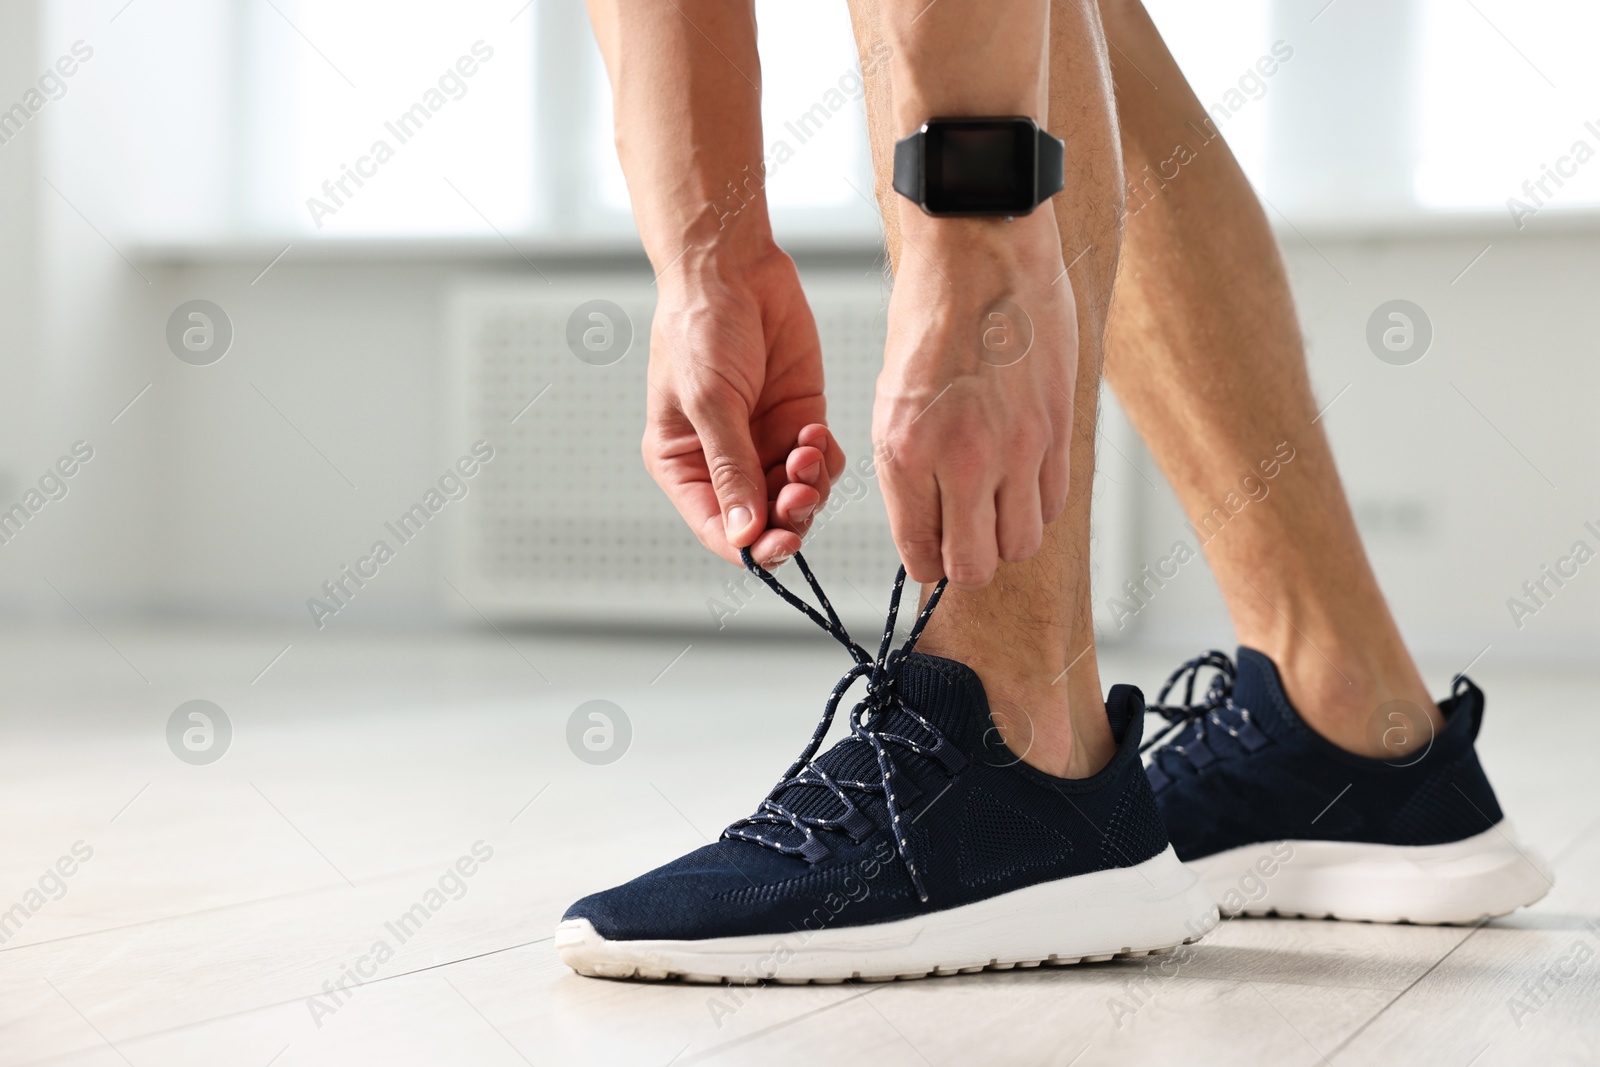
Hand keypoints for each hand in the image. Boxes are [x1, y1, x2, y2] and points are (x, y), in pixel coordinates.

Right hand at [645, 246, 846, 566]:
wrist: (733, 267)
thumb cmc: (700, 326)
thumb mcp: (710, 402)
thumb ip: (730, 469)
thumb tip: (743, 535)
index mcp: (684, 464)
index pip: (718, 527)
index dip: (750, 545)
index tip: (778, 541)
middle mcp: (725, 461)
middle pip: (764, 521)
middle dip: (787, 515)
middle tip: (800, 493)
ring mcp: (764, 442)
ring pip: (798, 497)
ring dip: (809, 487)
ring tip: (806, 449)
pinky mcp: (798, 419)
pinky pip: (822, 463)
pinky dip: (826, 458)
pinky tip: (814, 430)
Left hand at [873, 211, 1075, 588]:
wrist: (982, 249)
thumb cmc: (930, 311)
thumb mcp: (893, 397)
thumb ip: (910, 466)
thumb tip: (929, 519)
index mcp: (904, 452)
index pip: (921, 554)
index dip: (927, 561)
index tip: (932, 548)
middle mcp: (962, 460)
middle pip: (976, 567)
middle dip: (968, 561)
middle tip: (965, 536)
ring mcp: (1017, 448)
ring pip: (1022, 545)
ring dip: (1007, 536)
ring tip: (996, 506)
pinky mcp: (1057, 429)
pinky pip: (1055, 502)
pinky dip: (1038, 503)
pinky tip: (1023, 476)